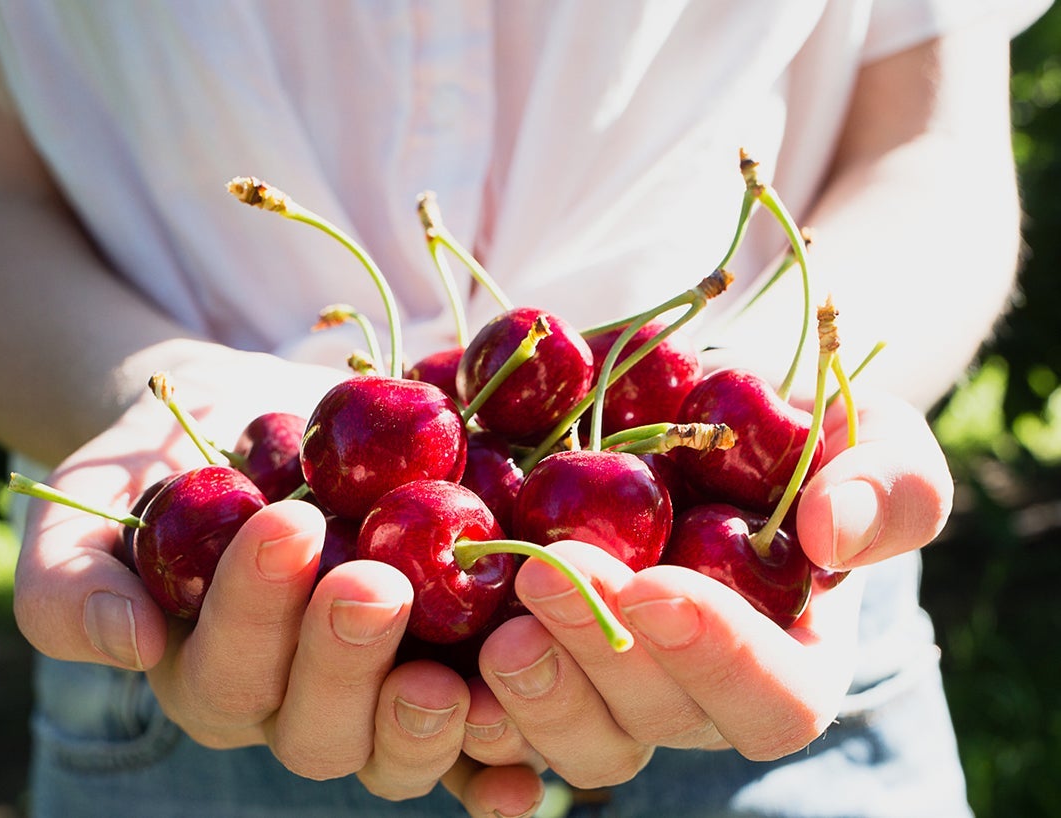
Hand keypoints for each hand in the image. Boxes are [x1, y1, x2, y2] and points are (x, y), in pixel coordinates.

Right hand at [10, 366, 545, 815]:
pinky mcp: (449, 671)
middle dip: (344, 661)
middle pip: (320, 731)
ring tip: (458, 676)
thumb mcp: (94, 500)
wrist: (253, 424)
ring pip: (400, 750)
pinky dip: (501, 763)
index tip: (284, 523)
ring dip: (430, 724)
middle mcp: (299, 705)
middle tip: (373, 582)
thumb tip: (130, 639)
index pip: (227, 672)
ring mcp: (379, 697)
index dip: (252, 611)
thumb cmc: (165, 466)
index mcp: (214, 676)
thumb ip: (72, 579)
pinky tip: (527, 770)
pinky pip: (479, 744)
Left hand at [463, 390, 951, 785]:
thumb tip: (834, 531)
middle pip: (652, 725)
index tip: (659, 587)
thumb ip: (887, 482)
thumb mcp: (864, 435)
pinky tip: (431, 675)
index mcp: (783, 662)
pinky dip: (460, 716)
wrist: (675, 420)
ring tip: (491, 626)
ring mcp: (602, 694)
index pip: (772, 701)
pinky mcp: (528, 672)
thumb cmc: (785, 434)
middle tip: (549, 575)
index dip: (719, 658)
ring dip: (529, 695)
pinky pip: (492, 729)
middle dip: (600, 656)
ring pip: (570, 741)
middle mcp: (687, 698)